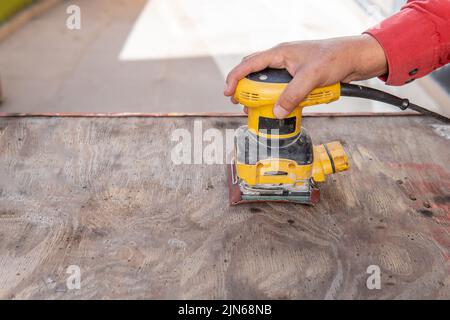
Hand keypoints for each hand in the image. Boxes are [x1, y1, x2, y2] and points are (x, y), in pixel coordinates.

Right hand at [224, 35, 387, 117]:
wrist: (356, 58)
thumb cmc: (335, 58)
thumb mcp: (311, 77)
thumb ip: (292, 95)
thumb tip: (276, 112)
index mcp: (280, 53)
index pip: (250, 64)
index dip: (235, 77)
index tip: (228, 92)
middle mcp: (282, 60)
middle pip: (255, 74)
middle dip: (246, 89)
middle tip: (241, 104)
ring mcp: (290, 69)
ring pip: (269, 83)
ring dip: (263, 97)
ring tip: (259, 110)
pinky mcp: (299, 78)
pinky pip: (283, 90)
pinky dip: (279, 99)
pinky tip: (281, 108)